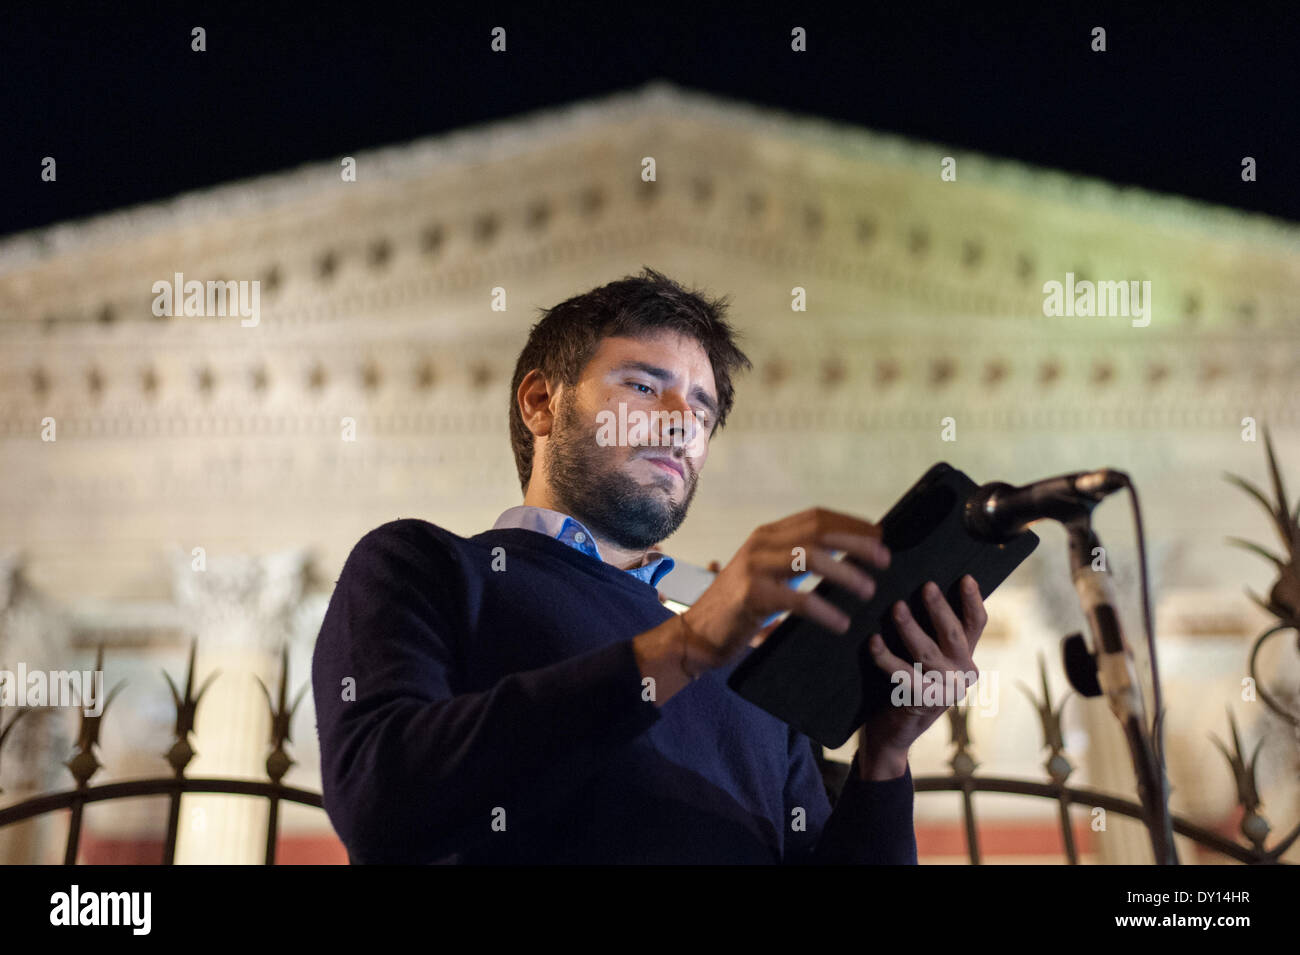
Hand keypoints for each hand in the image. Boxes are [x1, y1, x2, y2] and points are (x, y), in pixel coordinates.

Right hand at [680, 507, 890, 672]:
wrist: (696, 633)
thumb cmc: (737, 608)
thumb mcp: (766, 574)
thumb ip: (796, 563)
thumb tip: (846, 560)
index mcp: (767, 535)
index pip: (816, 516)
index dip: (851, 523)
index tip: (880, 536)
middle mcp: (761, 544)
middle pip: (820, 531)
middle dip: (858, 543)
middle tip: (885, 560)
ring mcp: (754, 567)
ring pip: (813, 557)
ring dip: (847, 573)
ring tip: (868, 590)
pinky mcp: (752, 595)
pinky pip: (798, 599)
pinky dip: (825, 611)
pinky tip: (841, 623)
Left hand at [857, 575, 987, 779]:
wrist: (894, 730)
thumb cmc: (907, 681)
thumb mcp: (927, 657)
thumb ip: (932, 630)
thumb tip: (919, 585)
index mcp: (966, 656)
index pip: (976, 623)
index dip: (973, 600)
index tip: (966, 577)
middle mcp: (963, 672)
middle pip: (953, 634)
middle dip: (939, 608)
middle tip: (926, 585)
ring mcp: (945, 689)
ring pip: (927, 652)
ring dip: (910, 629)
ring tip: (896, 608)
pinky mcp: (922, 701)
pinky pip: (902, 674)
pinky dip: (885, 657)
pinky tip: (873, 642)